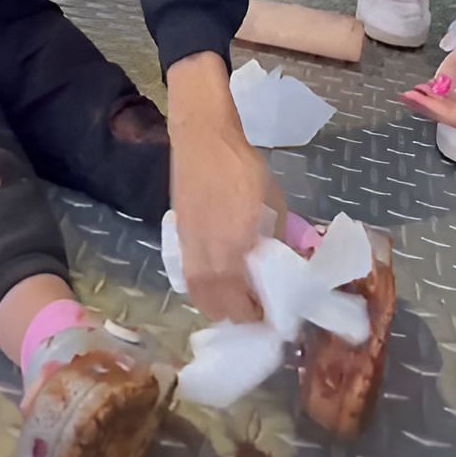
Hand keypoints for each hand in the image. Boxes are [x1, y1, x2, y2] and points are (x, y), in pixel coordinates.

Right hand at [170, 121, 287, 323]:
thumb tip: (278, 265)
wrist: (203, 142)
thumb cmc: (244, 170)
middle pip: (217, 307)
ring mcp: (188, 249)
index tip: (272, 314)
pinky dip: (202, 287)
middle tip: (255, 309)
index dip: (258, 315)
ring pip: (198, 294)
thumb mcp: (273, 205)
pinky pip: (189, 276)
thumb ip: (274, 240)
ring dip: (216, 304)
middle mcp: (207, 259)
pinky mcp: (178, 238)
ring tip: (235, 300)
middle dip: (236, 314)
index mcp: (233, 253)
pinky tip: (216, 279)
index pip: (243, 304)